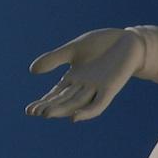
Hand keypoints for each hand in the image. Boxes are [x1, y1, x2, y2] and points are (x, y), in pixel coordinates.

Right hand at [26, 28, 143, 121]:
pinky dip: (87, 112)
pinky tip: (74, 117)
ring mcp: (97, 88)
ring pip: (76, 103)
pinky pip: (98, 105)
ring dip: (62, 110)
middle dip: (49, 107)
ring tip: (46, 114)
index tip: (29, 110)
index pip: (55, 95)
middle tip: (33, 112)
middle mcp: (84, 86)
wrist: (129, 40)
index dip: (43, 102)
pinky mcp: (110, 88)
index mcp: (74, 78)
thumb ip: (54, 58)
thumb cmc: (103, 43)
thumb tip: (31, 71)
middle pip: (63, 101)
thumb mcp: (74, 49)